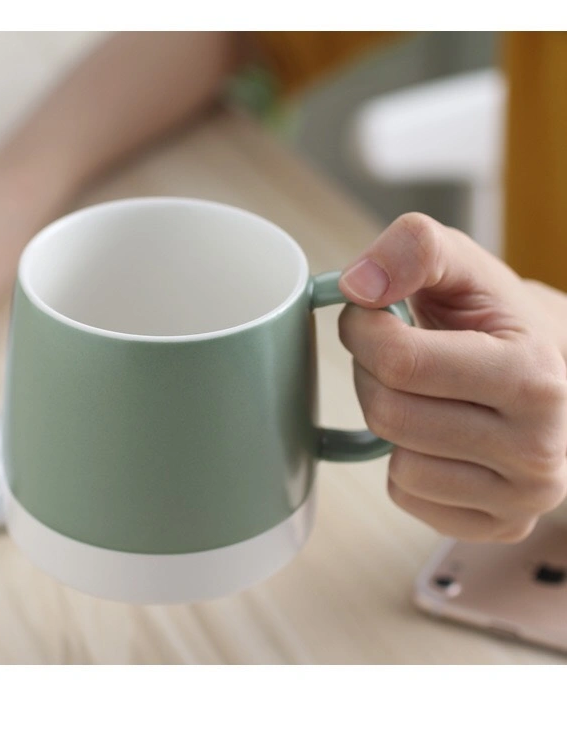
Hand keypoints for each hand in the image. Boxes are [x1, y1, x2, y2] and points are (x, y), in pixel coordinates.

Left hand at [338, 213, 566, 541]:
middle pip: (389, 414)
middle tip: (397, 355)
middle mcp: (537, 449)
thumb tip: (356, 286)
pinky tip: (438, 435)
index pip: (399, 362)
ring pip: (396, 462)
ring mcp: (521, 497)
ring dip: (390, 420)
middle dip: (373, 374)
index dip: (363, 330)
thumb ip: (413, 249)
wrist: (554, 372)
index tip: (371, 315)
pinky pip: (407, 496)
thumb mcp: (464, 264)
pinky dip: (407, 462)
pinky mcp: (498, 526)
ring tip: (425, 393)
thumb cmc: (499, 320)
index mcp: (531, 377)